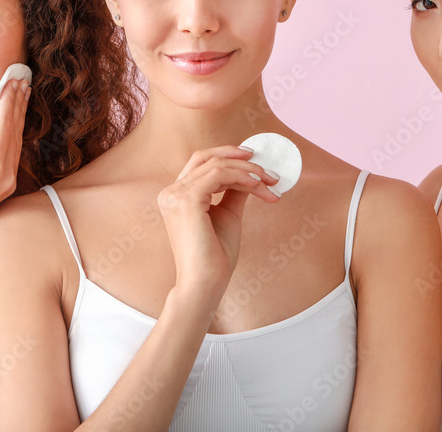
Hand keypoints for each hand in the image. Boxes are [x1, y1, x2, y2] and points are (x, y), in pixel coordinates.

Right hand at [0, 79, 30, 248]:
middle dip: (18, 105)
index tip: (12, 81)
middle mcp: (8, 175)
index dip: (8, 101)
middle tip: (22, 81)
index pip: (5, 125)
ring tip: (22, 95)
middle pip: (16, 132)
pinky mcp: (6, 186)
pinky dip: (14, 134)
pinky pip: (13, 154)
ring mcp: (9, 183)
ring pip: (17, 142)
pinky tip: (14, 121)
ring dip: (19, 118)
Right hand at [156, 146, 279, 304]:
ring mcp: (176, 194)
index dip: (228, 156)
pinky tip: (258, 186)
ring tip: (270, 183)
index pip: (201, 163)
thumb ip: (234, 192)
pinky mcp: (186, 199)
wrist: (206, 283)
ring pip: (217, 165)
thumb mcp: (228, 215)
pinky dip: (242, 176)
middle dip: (239, 157)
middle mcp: (171, 192)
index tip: (257, 163)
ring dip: (249, 171)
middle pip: (206, 157)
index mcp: (176, 195)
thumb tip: (250, 174)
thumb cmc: (215, 256)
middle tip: (268, 169)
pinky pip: (219, 174)